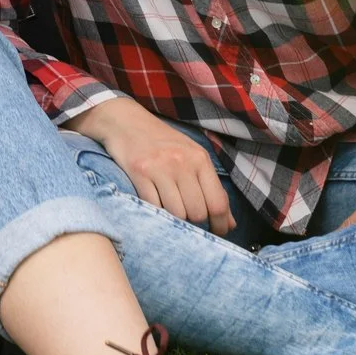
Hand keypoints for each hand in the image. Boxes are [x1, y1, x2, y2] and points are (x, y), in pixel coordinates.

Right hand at [77, 96, 235, 235]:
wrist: (126, 121)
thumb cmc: (162, 142)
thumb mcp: (192, 157)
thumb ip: (212, 189)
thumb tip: (230, 224)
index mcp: (200, 159)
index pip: (218, 203)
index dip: (220, 225)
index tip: (217, 233)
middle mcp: (182, 162)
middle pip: (197, 212)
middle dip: (194, 222)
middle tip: (187, 218)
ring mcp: (160, 167)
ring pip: (176, 213)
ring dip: (174, 219)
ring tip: (170, 209)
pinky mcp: (139, 172)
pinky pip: (154, 207)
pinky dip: (156, 211)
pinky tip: (155, 203)